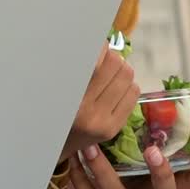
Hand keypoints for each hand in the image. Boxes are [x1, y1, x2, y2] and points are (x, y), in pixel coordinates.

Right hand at [58, 44, 139, 163]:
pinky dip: (128, 86)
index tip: (98, 46)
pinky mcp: (115, 128)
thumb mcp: (60, 86)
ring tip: (110, 76)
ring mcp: (104, 121)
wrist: (55, 147)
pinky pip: (134, 93)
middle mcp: (87, 111)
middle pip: (116, 64)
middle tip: (104, 62)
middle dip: (113, 58)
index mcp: (70, 96)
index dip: (101, 47)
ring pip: (128, 76)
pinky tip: (115, 91)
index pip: (96, 61)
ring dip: (121, 71)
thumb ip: (79, 66)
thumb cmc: (56, 109)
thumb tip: (101, 42)